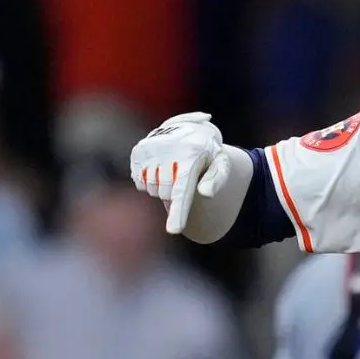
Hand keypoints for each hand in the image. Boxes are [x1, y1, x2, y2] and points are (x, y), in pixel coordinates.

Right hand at [129, 112, 231, 233]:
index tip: (173, 230)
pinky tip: (160, 165)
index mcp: (190, 158)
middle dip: (173, 191)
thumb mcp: (221, 163)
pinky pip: (139, 183)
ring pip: (151, 190)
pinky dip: (149, 180)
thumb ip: (217, 179)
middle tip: (183, 173)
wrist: (191, 128)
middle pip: (164, 195)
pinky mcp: (138, 151)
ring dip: (161, 185)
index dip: (178, 212)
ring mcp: (149, 151)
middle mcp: (167, 153)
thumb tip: (207, 194)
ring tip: (173, 167)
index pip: (182, 192)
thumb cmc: (209, 153)